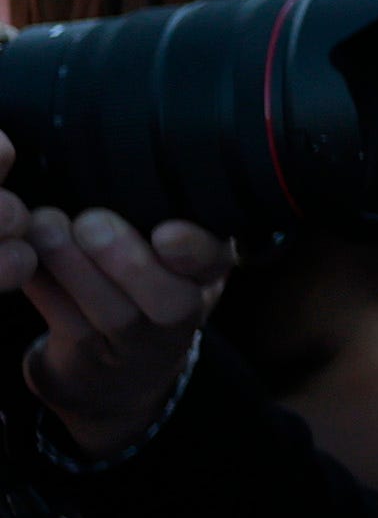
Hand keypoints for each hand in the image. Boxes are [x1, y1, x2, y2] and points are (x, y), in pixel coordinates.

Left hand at [0, 192, 232, 461]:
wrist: (121, 366)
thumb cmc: (146, 279)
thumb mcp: (171, 248)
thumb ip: (158, 209)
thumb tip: (123, 151)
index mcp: (206, 273)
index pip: (216, 262)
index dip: (194, 251)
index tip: (165, 233)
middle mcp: (181, 313)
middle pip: (169, 301)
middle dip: (128, 261)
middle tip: (91, 222)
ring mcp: (134, 343)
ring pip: (110, 313)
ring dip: (73, 267)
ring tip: (45, 225)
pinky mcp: (86, 355)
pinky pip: (63, 320)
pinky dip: (41, 284)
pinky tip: (22, 251)